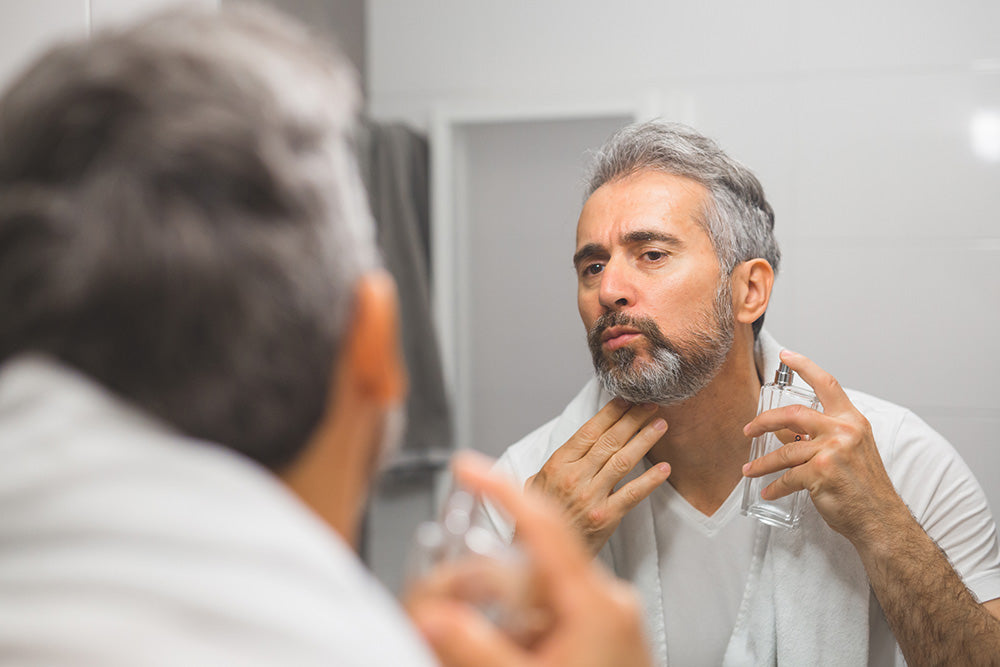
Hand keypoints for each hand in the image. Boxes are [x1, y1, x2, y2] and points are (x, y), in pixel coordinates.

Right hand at [406, 451, 651, 666]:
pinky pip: (557, 617)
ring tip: (494, 647)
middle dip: (487, 588)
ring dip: (506, 617)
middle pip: (531, 568)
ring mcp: (612, 622)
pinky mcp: (610, 639)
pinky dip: (528, 632)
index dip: (502, 490)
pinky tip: (519, 658)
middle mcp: (608, 603)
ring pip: (540, 596)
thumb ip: (473, 648)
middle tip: (455, 618)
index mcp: (594, 604)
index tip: (469, 468)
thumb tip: (431, 614)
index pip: (543, 526)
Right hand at [526, 398, 669, 554]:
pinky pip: (632, 494)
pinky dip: (649, 480)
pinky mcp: (605, 517)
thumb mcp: (535, 483)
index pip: (589, 431)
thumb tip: (576, 443)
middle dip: (632, 419)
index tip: (626, 400)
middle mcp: (574, 477)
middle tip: (650, 405)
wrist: (540, 555)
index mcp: (557, 464)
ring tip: (660, 426)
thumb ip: (556, 463)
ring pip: (622, 461)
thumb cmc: (539, 517)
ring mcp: (591, 497)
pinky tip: (664, 468)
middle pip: (609, 441)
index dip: (610, 413)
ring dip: (644, 440)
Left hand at [741, 350, 909, 540]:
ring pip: (784, 451)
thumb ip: (819, 436)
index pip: (826, 384)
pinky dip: (775, 487)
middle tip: (749, 429)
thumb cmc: (865, 487)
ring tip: (749, 469)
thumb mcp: (849, 450)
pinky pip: (788, 477)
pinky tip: (768, 491)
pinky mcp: (821, 473)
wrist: (881, 519)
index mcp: (851, 420)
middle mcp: (844, 430)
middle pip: (792, 414)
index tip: (785, 356)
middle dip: (764, 421)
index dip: (804, 366)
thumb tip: (783, 432)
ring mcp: (833, 450)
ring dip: (762, 462)